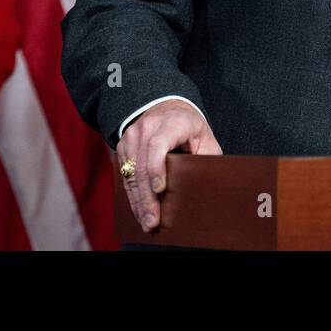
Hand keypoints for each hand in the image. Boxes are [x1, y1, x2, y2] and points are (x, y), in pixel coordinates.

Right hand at [117, 99, 220, 232]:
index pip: (158, 144)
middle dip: (147, 196)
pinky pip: (125, 174)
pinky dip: (132, 194)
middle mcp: (148, 127)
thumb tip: (208, 185)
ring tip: (146, 222)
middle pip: (142, 165)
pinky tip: (139, 210)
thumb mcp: (205, 137)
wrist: (166, 108)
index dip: (157, 168)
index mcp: (172, 122)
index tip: (160, 189)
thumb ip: (206, 157)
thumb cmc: (190, 127)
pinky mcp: (123, 145)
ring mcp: (132, 136)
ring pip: (131, 172)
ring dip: (138, 200)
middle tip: (153, 221)